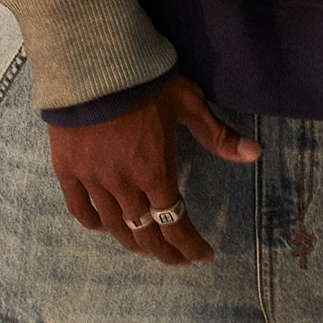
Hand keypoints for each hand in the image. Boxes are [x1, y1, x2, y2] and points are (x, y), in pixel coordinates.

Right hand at [45, 73, 259, 264]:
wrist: (94, 63)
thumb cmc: (147, 82)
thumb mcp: (189, 103)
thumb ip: (217, 134)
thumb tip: (255, 154)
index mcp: (156, 173)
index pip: (176, 224)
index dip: (190, 245)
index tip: (202, 255)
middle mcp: (124, 186)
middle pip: (145, 233)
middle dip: (164, 252)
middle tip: (176, 258)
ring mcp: (93, 180)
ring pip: (113, 225)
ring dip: (132, 241)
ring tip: (144, 246)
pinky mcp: (67, 170)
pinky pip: (79, 207)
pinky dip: (93, 222)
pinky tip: (102, 226)